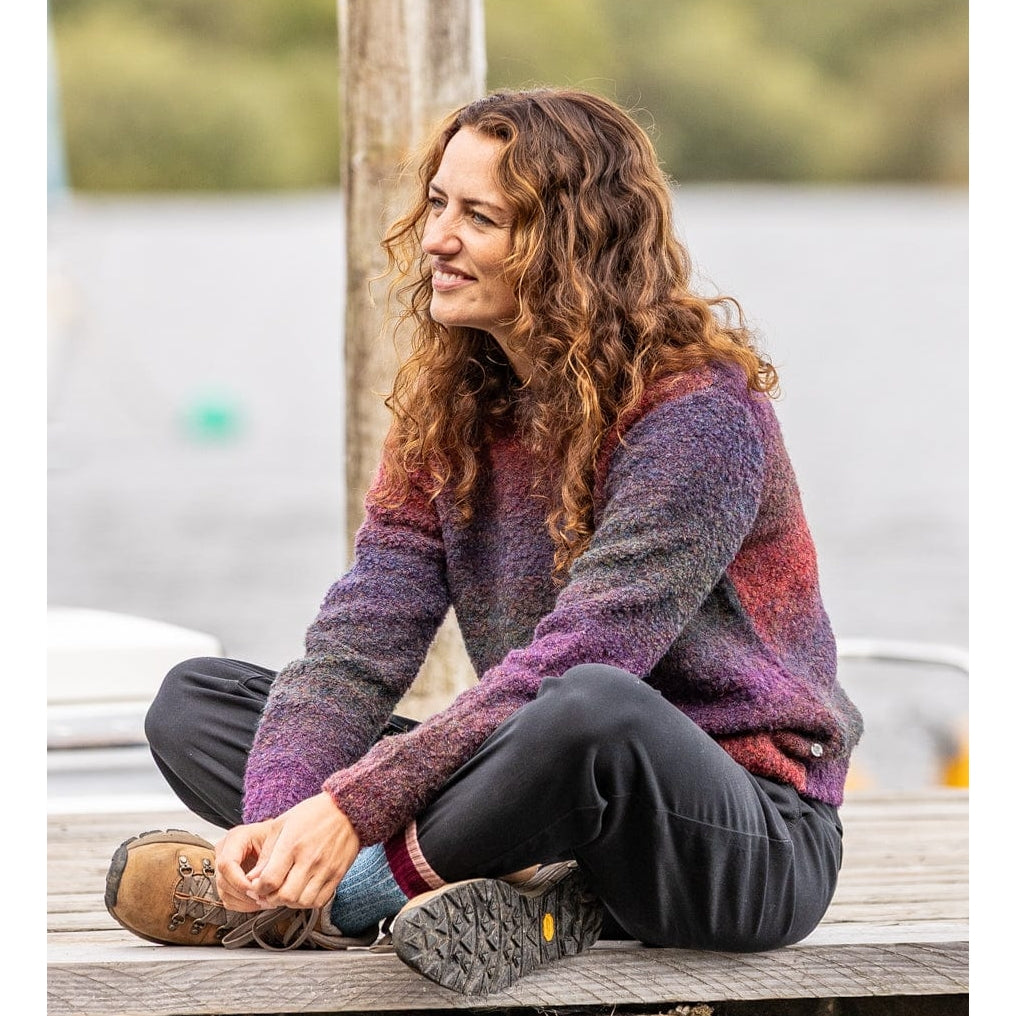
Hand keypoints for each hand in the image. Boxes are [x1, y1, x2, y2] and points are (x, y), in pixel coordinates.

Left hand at [215, 793, 360, 911]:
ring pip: (302, 902)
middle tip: (268, 892)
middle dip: (271, 898)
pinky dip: (307, 902)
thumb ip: (266, 853)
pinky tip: (302, 891)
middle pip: (285, 896)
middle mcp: (310, 859)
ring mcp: (325, 869)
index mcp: (292, 845)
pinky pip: (319, 901)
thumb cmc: (313, 813)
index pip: (269, 881)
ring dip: (289, 902)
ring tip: (285, 891)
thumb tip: (252, 878)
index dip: (258, 889)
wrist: (346, 809)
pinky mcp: (337, 874)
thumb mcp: (282, 824)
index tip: (256, 886)